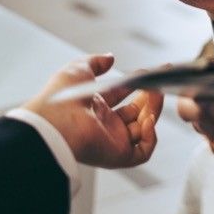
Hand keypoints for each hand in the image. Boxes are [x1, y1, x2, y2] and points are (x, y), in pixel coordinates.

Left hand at [23, 54, 163, 168]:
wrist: (55, 122)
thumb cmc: (62, 97)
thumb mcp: (79, 69)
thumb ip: (96, 61)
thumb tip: (109, 58)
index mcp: (93, 106)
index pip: (121, 95)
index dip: (136, 84)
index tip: (150, 73)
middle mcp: (103, 125)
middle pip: (136, 113)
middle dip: (149, 98)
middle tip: (157, 84)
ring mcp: (112, 140)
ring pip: (143, 129)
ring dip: (153, 112)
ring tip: (155, 96)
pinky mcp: (117, 155)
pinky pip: (142, 152)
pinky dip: (150, 137)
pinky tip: (147, 121)